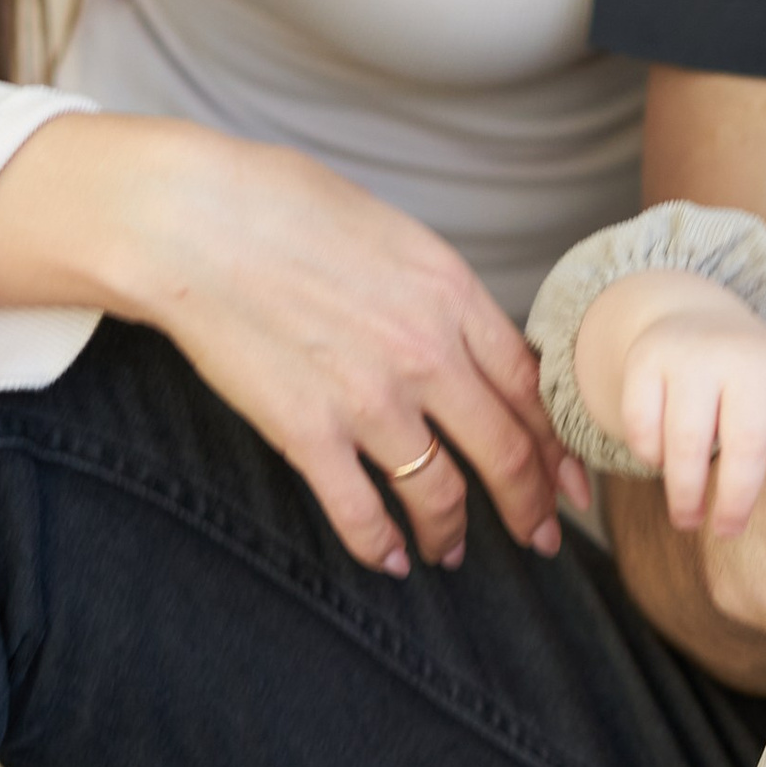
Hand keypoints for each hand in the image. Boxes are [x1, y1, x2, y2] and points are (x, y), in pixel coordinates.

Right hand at [0, 111, 578, 579]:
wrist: (194, 222)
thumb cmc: (283, 207)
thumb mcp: (393, 234)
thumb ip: (438, 292)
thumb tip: (464, 335)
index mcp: (452, 294)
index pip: (530, 388)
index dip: (557, 445)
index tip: (572, 479)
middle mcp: (426, 353)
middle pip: (503, 451)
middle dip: (530, 505)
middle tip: (541, 538)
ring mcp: (369, 399)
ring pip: (438, 492)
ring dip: (451, 533)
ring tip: (451, 552)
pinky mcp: (308, 433)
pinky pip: (359, 511)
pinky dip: (378, 545)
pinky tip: (385, 558)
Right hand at [581, 275, 765, 535]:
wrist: (686, 313)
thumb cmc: (749, 383)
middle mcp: (744, 360)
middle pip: (746, 442)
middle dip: (736, 499)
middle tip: (727, 531)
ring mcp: (693, 356)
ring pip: (687, 441)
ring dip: (686, 491)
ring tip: (689, 517)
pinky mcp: (647, 360)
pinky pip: (643, 427)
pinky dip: (650, 456)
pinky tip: (660, 461)